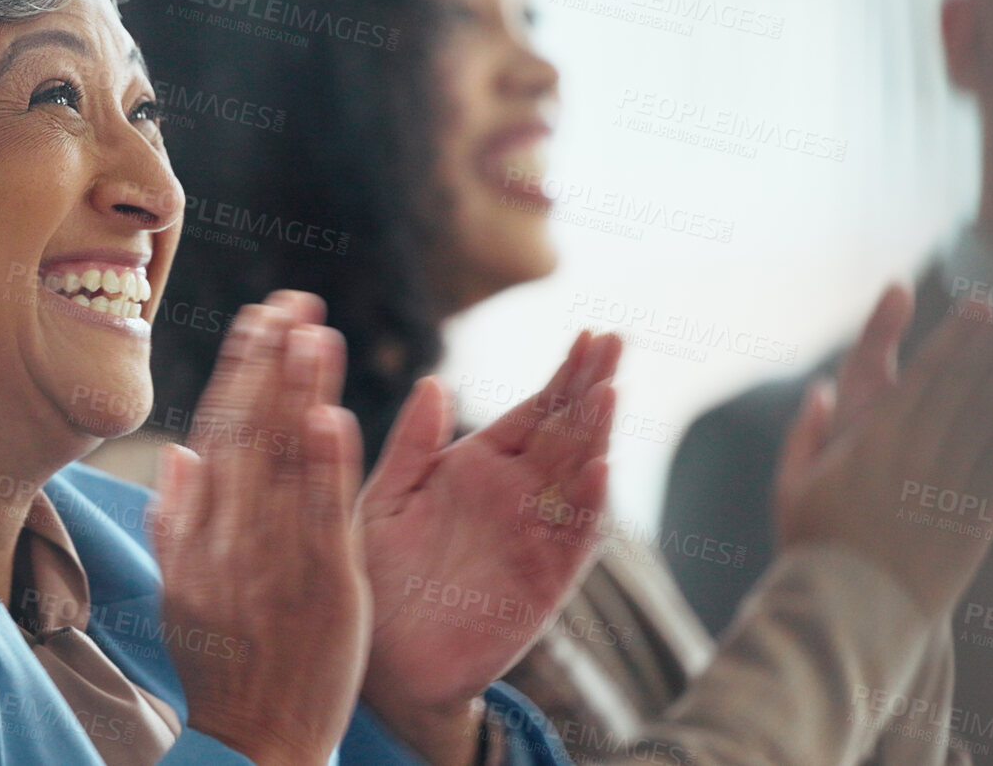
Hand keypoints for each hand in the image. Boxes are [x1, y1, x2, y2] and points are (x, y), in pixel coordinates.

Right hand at [153, 293, 370, 765]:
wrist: (254, 740)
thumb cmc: (224, 666)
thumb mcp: (181, 593)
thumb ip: (176, 521)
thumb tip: (178, 454)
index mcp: (198, 533)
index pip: (218, 430)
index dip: (240, 370)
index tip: (258, 318)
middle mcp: (230, 537)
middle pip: (250, 431)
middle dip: (272, 360)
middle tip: (293, 299)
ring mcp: (275, 559)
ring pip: (286, 460)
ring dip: (300, 390)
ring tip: (315, 330)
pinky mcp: (323, 585)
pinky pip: (323, 513)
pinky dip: (326, 463)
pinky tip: (332, 414)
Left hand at [356, 331, 621, 764]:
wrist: (381, 661)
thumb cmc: (376, 576)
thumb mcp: (383, 501)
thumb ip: (411, 446)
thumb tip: (432, 382)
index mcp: (478, 468)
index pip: (533, 412)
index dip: (563, 374)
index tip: (589, 332)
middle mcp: (516, 498)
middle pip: (566, 433)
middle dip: (591, 388)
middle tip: (615, 340)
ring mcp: (534, 539)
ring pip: (577, 479)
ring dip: (596, 438)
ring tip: (607, 392)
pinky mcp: (542, 585)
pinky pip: (573, 543)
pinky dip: (588, 508)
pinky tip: (600, 471)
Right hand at [775, 285, 992, 614]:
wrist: (854, 613)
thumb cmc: (814, 548)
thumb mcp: (789, 486)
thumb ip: (804, 434)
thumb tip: (817, 391)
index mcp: (877, 440)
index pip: (928, 375)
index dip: (959, 338)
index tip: (983, 308)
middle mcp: (923, 456)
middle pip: (971, 388)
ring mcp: (954, 488)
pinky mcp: (976, 522)